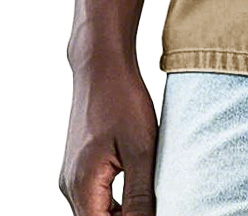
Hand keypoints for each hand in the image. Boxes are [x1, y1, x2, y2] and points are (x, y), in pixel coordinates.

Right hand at [59, 52, 157, 214]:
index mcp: (82, 186)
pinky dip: (116, 200)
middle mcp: (70, 186)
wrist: (102, 67)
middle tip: (155, 203)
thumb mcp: (141, 149)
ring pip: (97, 211)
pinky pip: (96, 196)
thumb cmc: (122, 100)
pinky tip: (139, 187)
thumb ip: (141, 195)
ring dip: (122, 213)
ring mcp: (72, 176)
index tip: (152, 209)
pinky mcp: (79, 167)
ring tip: (151, 198)